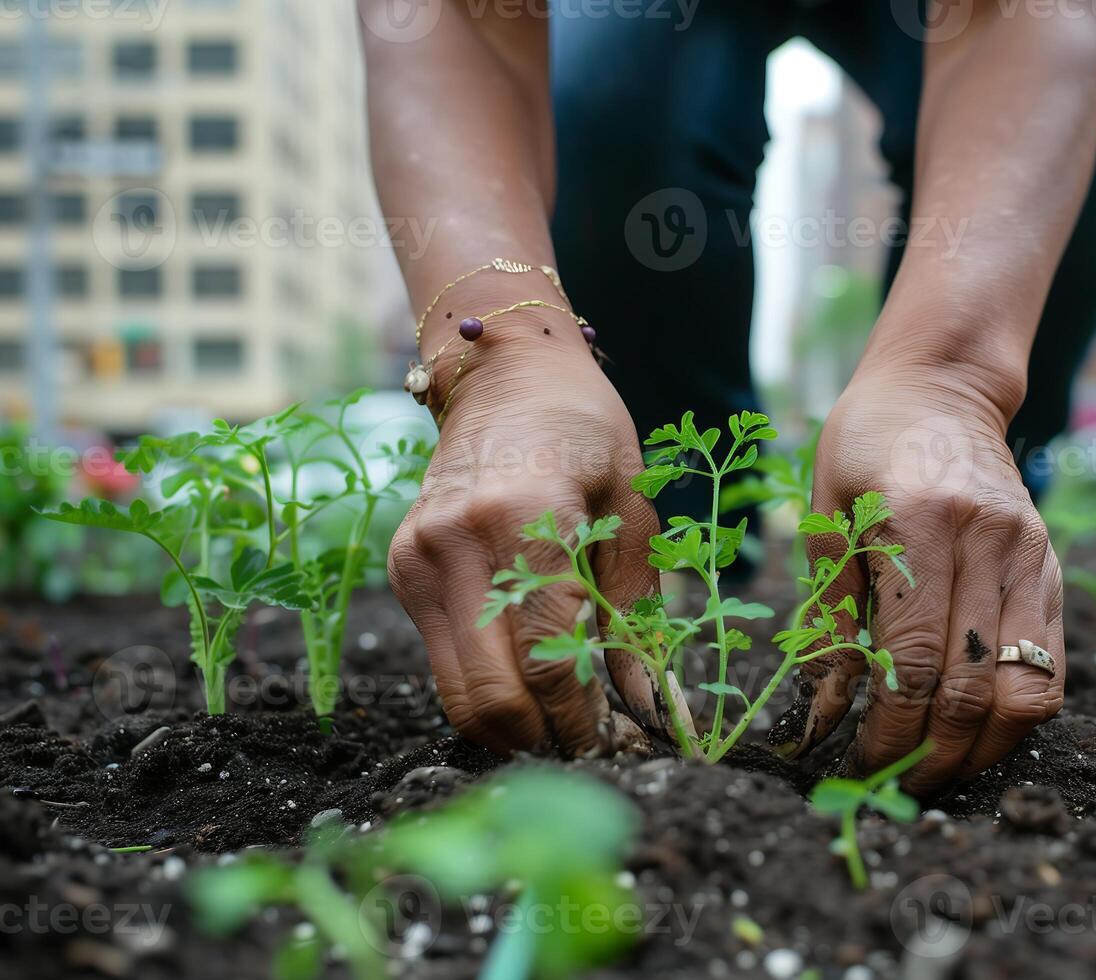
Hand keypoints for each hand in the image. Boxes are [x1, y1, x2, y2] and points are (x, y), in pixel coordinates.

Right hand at [388, 314, 661, 755]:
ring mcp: (419, 555)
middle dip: (540, 741)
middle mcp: (458, 541)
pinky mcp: (403, 567)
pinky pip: (442, 657)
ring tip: (559, 725)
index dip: (581, 720)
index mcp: (526, 517)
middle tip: (585, 751)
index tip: (612, 745)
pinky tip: (526, 679)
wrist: (505, 375)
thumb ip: (635, 614)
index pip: (547, 656)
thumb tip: (647, 708)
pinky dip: (484, 684)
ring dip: (509, 726)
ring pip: (454, 691)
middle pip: (488, 693)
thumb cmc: (587, 435)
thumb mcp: (632, 513)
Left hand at [772, 366, 1064, 795]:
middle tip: (896, 784)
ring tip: (941, 769)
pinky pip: (1052, 663)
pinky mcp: (1053, 566)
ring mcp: (1030, 554)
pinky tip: (978, 728)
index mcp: (916, 522)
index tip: (861, 764)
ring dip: (984, 749)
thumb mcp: (826, 518)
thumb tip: (825, 713)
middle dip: (933, 754)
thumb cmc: (864, 445)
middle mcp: (986, 539)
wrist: (940, 386)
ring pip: (1027, 688)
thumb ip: (830, 617)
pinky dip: (1017, 712)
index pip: (914, 660)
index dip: (890, 729)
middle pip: (972, 686)